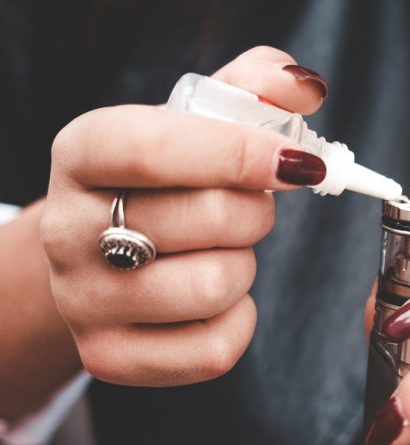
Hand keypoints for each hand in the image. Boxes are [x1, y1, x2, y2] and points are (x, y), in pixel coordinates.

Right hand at [40, 47, 327, 386]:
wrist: (100, 251)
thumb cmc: (164, 177)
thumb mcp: (195, 117)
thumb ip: (255, 87)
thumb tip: (308, 88)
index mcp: (81, 152)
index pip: (153, 149)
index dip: (237, 153)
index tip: (299, 161)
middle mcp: (66, 228)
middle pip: (205, 219)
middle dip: (256, 212)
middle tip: (250, 208)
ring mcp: (80, 300)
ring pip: (214, 287)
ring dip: (244, 266)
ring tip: (220, 252)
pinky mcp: (107, 357)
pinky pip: (213, 350)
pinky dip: (238, 320)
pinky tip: (215, 300)